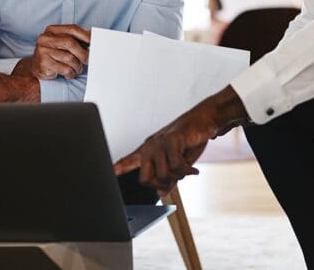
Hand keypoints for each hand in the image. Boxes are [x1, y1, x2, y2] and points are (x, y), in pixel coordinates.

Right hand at [13, 25, 90, 80]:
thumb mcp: (62, 43)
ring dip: (77, 66)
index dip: (85, 35)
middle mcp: (45, 38)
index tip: (94, 42)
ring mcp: (43, 51)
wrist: (36, 68)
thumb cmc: (53, 54)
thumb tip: (93, 37)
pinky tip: (70, 74)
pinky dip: (71, 73)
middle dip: (82, 53)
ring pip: (69, 58)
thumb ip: (75, 39)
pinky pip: (65, 69)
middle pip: (71, 43)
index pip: (72, 29)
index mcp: (52, 30)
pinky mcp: (44, 64)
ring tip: (77, 69)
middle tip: (88, 60)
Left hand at [114, 86, 248, 194]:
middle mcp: (150, 146)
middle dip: (161, 184)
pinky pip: (176, 166)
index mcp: (148, 151)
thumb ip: (168, 178)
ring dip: (178, 176)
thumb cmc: (190, 139)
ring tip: (186, 168)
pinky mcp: (172, 140)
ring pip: (163, 175)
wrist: (204, 121)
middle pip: (145, 179)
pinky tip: (192, 169)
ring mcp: (160, 143)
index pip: (128, 162)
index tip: (109, 174)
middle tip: (175, 179)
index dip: (118, 170)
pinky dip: (187, 171)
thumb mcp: (179, 163)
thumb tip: (161, 193)